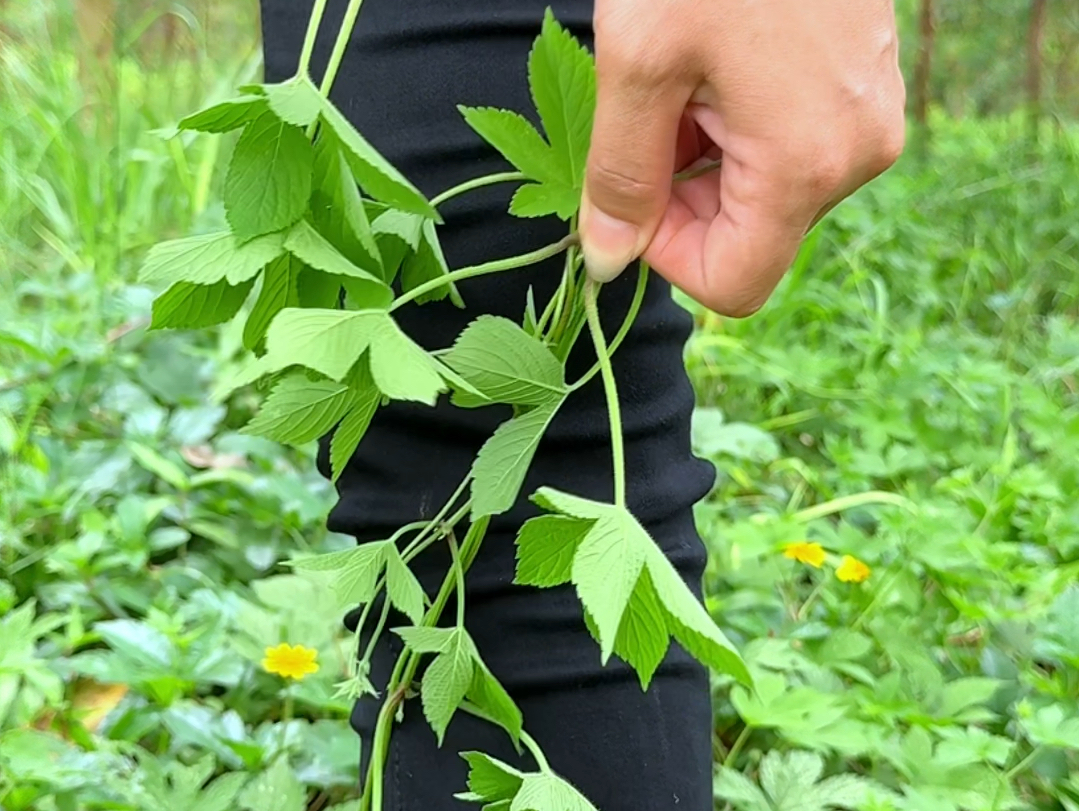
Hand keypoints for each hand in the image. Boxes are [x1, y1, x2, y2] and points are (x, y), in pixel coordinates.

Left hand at [579, 0, 905, 315]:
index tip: (626, 195)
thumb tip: (605, 263)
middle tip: (644, 117)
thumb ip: (619, 176)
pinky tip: (710, 66)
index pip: (732, 283)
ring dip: (700, 157)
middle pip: (747, 237)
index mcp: (807, 164)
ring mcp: (867, 121)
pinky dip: (733, 128)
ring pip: (762, 193)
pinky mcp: (861, 90)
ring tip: (679, 77)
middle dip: (678, 197)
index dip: (664, 257)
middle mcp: (855, 156)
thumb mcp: (638, 61)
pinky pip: (786, 147)